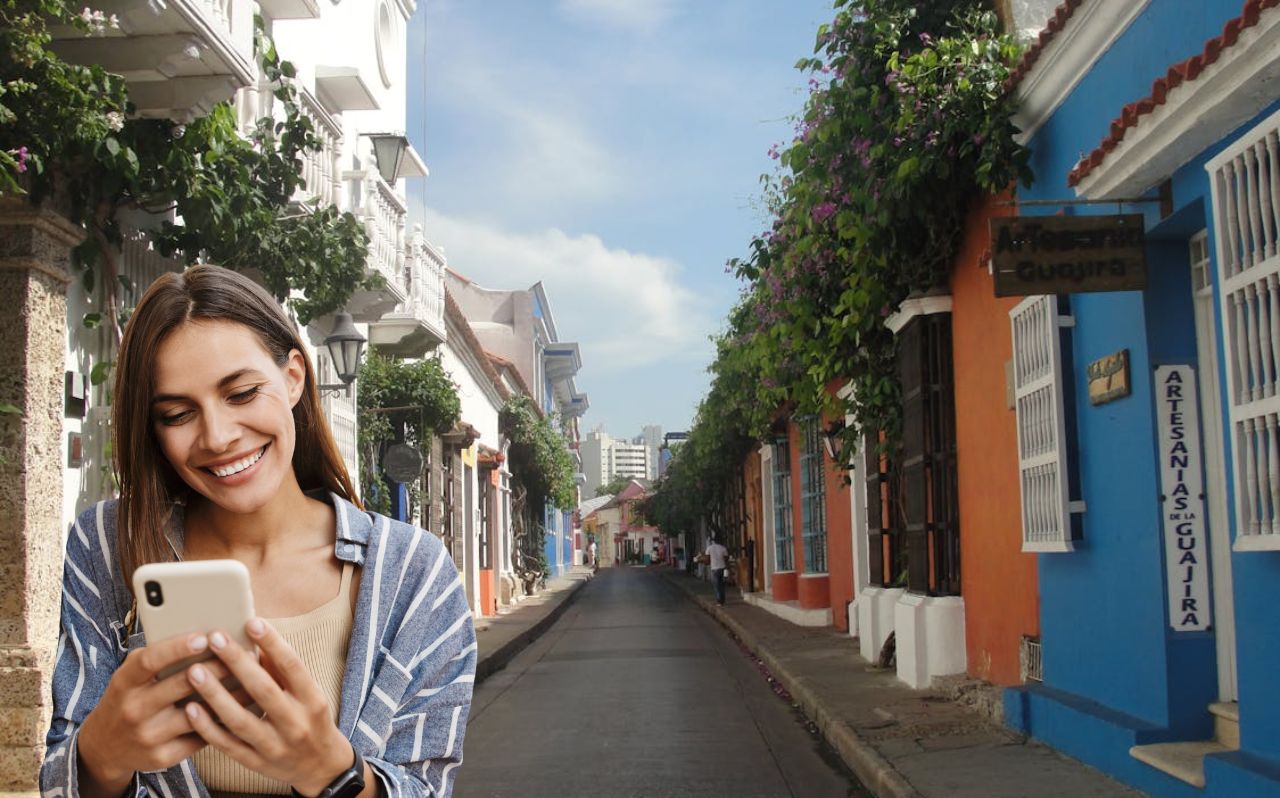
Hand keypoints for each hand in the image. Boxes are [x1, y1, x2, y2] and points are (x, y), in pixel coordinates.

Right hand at [76, 633, 237, 795]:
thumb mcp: (131, 676)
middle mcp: (133, 710)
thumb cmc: (129, 698)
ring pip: (198, 713)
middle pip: (181, 685)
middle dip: (217, 667)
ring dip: (230, 696)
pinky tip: (244, 708)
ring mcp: (148, 736)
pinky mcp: (162, 756)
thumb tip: (203, 634)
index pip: (149, 660)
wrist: (105, 746)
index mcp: (124, 682)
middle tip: (245, 654)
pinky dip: (224, 721)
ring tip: (255, 680)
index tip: (205, 637)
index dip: (177, 647)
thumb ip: (158, 657)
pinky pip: (200, 736)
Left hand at [182, 619, 355, 795]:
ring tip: (194, 670)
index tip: (251, 622)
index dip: (272, 643)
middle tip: (215, 638)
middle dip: (237, 662)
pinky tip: (191, 708)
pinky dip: (208, 727)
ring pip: (240, 720)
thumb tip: (258, 641)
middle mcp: (295, 723)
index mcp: (312, 700)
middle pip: (263, 690)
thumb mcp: (309, 693)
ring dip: (215, 694)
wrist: (319, 766)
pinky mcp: (255, 762)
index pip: (292, 666)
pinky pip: (227, 745)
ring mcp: (274, 746)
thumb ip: (284, 671)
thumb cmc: (311, 719)